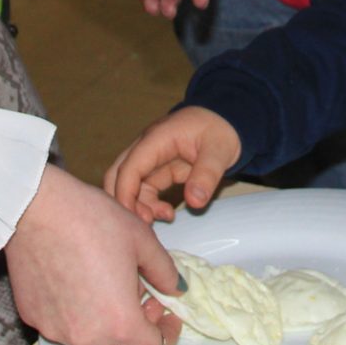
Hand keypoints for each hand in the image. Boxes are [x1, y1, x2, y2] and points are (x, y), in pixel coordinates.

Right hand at [4, 165, 183, 344]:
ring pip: (90, 342)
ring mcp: (56, 330)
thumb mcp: (142, 241)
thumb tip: (175, 289)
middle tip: (141, 298)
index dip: (166, 333)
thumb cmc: (92, 220)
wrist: (36, 207)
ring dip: (106, 325)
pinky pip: (63, 327)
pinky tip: (78, 283)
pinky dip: (77, 315)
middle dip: (137, 332)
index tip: (166, 312)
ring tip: (107, 286)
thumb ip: (165, 272)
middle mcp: (86, 337)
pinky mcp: (33, 317)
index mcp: (120, 323)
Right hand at [103, 106, 241, 221]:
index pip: (130, 166)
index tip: (133, 219)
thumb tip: (194, 202)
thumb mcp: (220, 151)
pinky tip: (167, 214)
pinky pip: (144, 190)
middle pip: (119, 174)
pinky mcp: (158, 170)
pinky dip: (150, 205)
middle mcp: (147, 147)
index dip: (126, 193)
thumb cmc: (221, 130)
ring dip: (139, 205)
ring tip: (163, 218)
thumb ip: (207, 176)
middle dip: (124, 200)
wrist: (227, 121)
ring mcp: (151, 159)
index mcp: (157, 138)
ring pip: (131, 185)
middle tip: (143, 223)